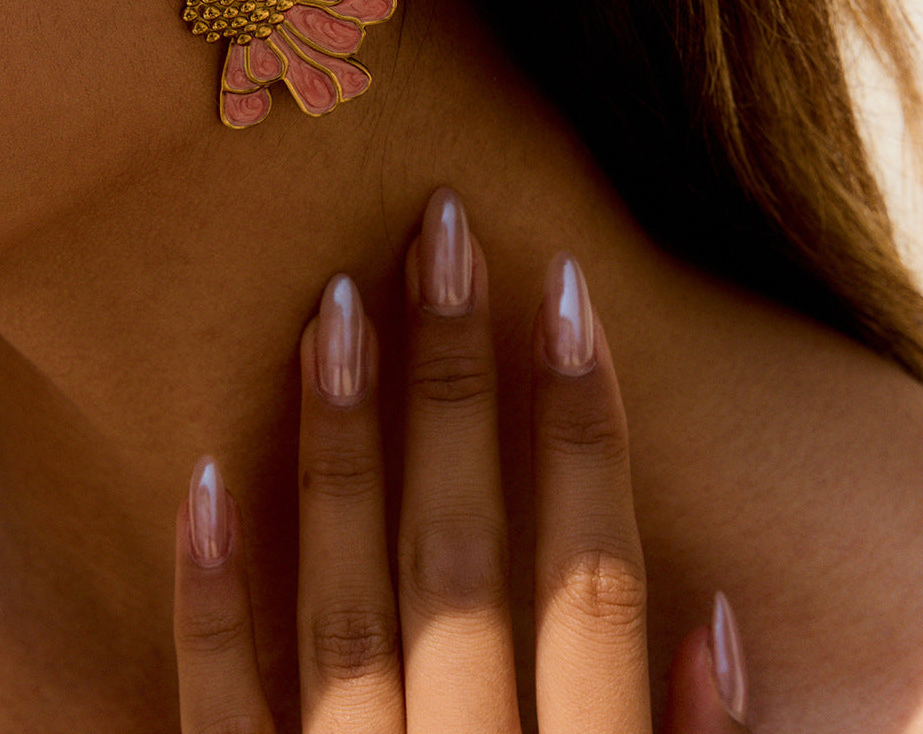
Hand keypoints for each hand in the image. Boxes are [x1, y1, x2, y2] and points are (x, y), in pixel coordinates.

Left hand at [173, 187, 751, 731]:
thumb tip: (720, 617)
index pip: (588, 569)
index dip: (580, 422)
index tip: (562, 289)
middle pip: (461, 549)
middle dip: (456, 383)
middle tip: (437, 237)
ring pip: (344, 599)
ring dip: (341, 447)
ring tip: (331, 307)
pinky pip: (219, 712)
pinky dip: (213, 599)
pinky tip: (202, 476)